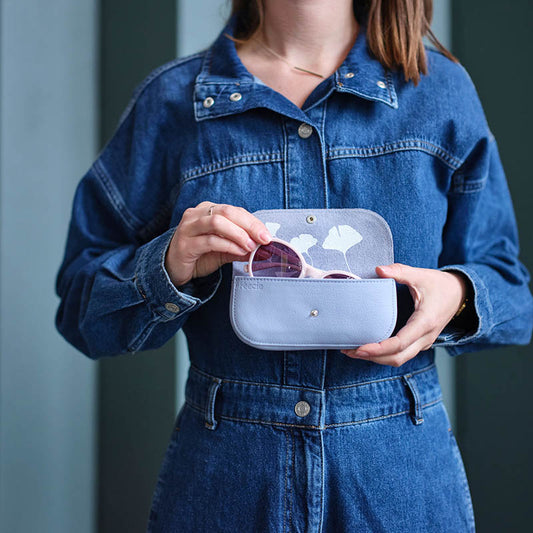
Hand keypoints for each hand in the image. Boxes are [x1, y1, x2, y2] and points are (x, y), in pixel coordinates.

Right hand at [164, 201, 270, 286]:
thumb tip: (263, 249)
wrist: (173, 269)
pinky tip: (238, 252)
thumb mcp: (224, 250)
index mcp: (207, 211)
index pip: (234, 211)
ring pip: (217, 223)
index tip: (267, 235)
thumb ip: (241, 247)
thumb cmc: (199, 256)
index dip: (253, 222)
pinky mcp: (184, 244)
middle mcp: (196, 215)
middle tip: (263, 239)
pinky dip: (227, 245)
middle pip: (227, 212)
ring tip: (250, 246)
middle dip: (249, 225)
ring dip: (238, 234)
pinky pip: (209, 241)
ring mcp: (188, 228)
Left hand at [341, 263, 467, 366]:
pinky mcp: (420, 342)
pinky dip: (384, 355)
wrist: (460, 293)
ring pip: (399, 359)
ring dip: (376, 358)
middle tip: (348, 351)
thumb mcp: (420, 275)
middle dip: (372, 357)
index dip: (378, 349)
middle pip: (397, 358)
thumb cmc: (440, 284)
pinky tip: (368, 347)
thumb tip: (378, 269)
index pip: (399, 343)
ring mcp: (423, 342)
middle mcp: (425, 337)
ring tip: (353, 351)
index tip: (359, 348)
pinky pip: (402, 354)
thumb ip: (399, 271)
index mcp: (425, 322)